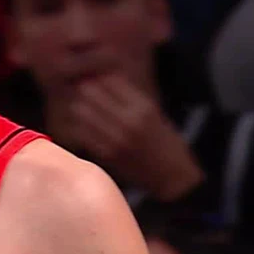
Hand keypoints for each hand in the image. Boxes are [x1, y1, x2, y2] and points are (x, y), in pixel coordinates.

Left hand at [68, 75, 202, 200]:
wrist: (172, 176)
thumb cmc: (163, 142)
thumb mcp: (153, 113)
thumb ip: (128, 97)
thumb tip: (102, 78)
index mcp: (144, 108)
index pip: (109, 81)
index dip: (99, 78)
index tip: (95, 79)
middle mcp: (130, 121)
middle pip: (92, 92)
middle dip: (86, 90)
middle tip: (85, 93)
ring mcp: (117, 139)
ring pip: (82, 111)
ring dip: (81, 107)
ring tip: (84, 109)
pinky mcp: (107, 155)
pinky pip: (82, 133)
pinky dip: (80, 126)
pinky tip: (86, 127)